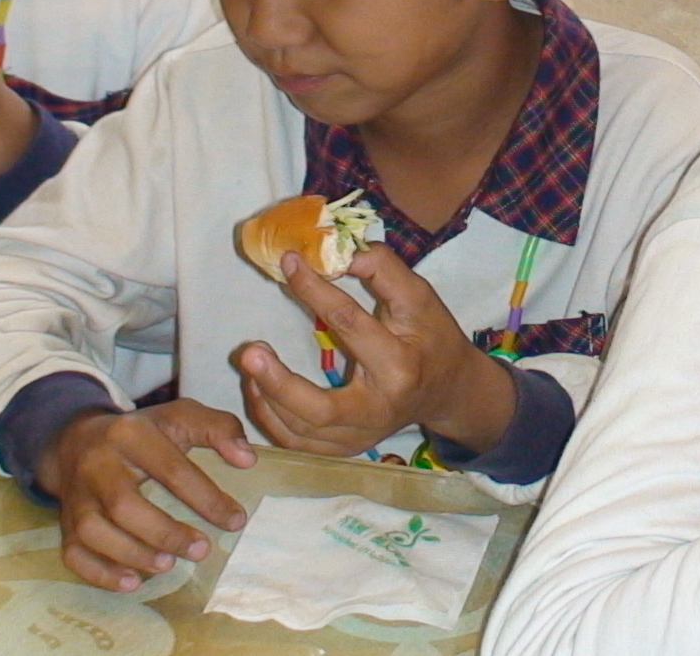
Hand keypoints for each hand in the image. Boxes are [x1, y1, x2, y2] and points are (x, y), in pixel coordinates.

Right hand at [38, 399, 256, 592]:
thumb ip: (220, 428)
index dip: (205, 497)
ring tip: (168, 565)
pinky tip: (132, 583)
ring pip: (93, 531)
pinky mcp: (66, 521)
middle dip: (165, 533)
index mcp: (131, 434)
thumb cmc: (142, 433)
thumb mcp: (182, 416)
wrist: (77, 439)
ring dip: (132, 554)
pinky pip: (72, 552)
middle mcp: (98, 464)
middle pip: (124, 505)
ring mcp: (77, 495)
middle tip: (202, 550)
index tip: (235, 520)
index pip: (170, 468)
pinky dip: (99, 572)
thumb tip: (248, 460)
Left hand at [236, 245, 516, 457]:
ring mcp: (361, 436)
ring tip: (251, 360)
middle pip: (319, 409)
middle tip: (250, 351)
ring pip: (301, 431)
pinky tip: (259, 388)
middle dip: (279, 383)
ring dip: (267, 396)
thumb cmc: (432, 336)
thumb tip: (341, 251)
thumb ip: (383, 269)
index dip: (315, 290)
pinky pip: (298, 443)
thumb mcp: (419, 297)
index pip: (350, 326)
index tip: (288, 262)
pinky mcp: (346, 448)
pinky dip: (271, 418)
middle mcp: (379, 410)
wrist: (449, 388)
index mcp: (400, 366)